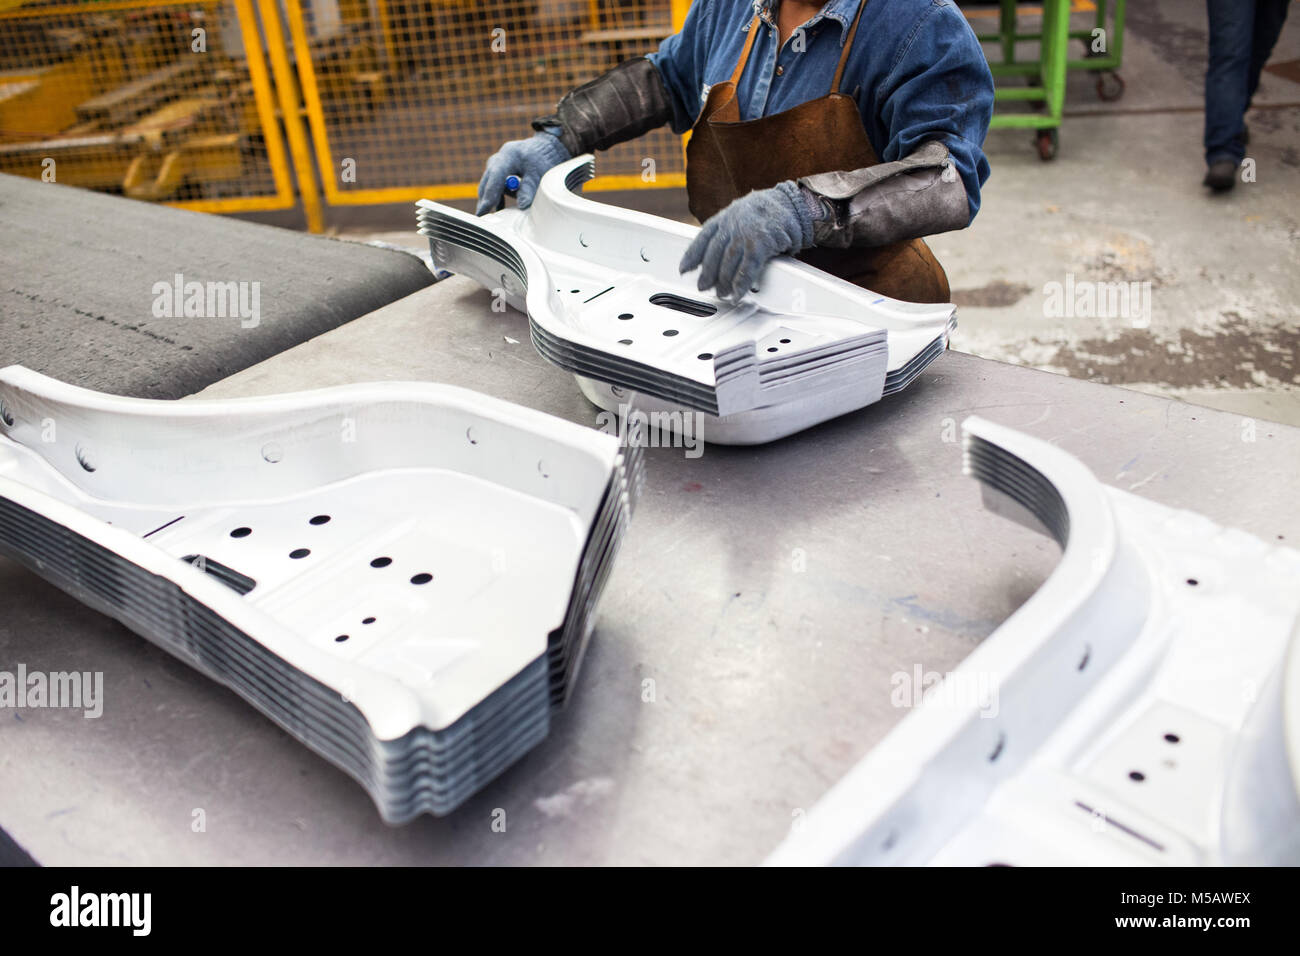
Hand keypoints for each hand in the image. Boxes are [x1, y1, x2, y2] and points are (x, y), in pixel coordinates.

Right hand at [476, 132, 570, 214]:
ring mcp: (495, 165)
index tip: (483, 210)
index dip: (489, 196)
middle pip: (487, 183)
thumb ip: (529, 188)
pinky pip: (494, 187)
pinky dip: (498, 196)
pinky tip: (500, 206)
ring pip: (491, 186)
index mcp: (508, 156)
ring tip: (508, 204)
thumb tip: (522, 205)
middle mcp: (498, 160)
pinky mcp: (497, 172)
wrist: (542, 149)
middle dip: (486, 200)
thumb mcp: (538, 174)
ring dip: (497, 197)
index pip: (495, 178)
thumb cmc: (541, 160)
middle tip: (483, 217)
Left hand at [678, 181, 817, 301]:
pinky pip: (747, 268)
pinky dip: (741, 284)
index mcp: (725, 218)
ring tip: (721, 293)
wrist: (791, 203)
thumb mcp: (741, 217)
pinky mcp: (760, 243)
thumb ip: (727, 233)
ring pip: (728, 263)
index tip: (683, 269)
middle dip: (707, 274)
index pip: (702, 238)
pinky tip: (737, 293)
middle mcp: (732, 224)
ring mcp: (745, 233)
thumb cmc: (767, 214)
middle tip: (703, 287)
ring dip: (723, 282)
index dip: (692, 255)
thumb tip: (715, 257)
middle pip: (713, 254)